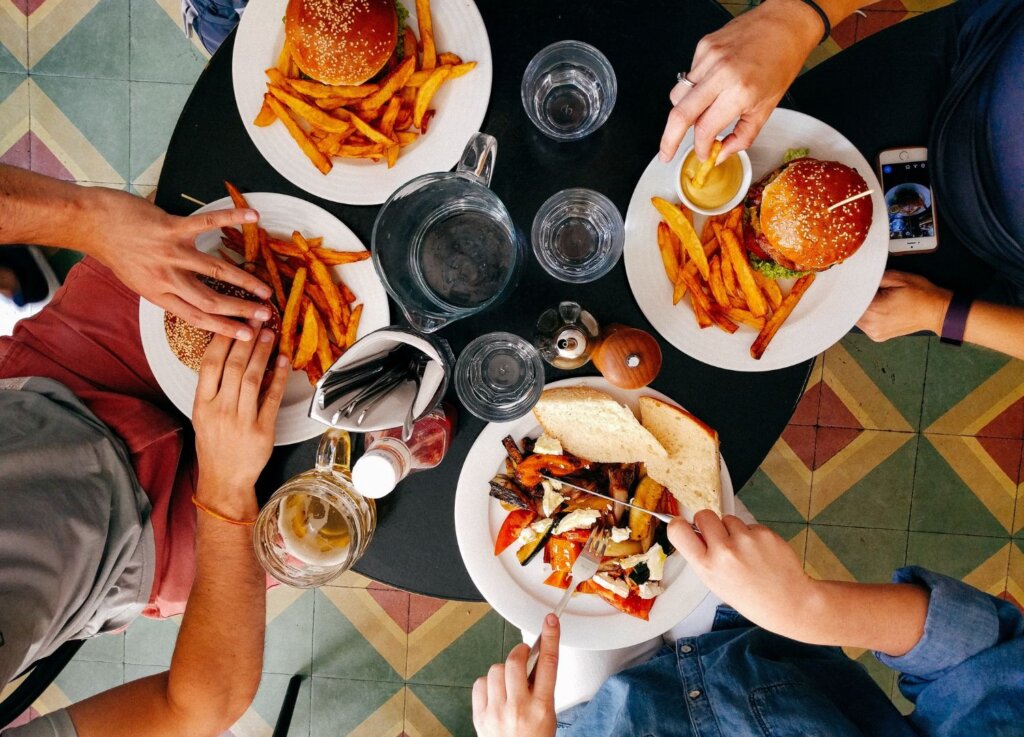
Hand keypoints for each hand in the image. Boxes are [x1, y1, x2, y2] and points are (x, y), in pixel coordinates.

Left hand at [85, 188, 272, 339]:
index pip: (197, 317)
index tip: (247, 335)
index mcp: (159, 294)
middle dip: (241, 310)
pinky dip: (231, 218)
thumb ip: (166, 289)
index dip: (225, 328)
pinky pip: (207, 223)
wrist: (92, 224)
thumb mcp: (138, 281)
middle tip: (265, 315)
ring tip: (265, 288)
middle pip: (211, 300)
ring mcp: (170, 253)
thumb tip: (192, 298)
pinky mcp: (171, 228)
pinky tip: (252, 217)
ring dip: (244, 280)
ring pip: (215, 270)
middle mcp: (166, 278)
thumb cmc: (116, 251)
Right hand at [192, 326, 288, 516]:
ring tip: (270, 334)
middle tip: (257, 319)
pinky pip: (272, 398)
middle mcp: (220, 410)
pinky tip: (284, 361)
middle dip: (246, 339)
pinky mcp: (262, 430)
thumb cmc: (214, 444)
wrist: (224, 479)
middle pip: (234, 366)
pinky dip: (279, 378)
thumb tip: (229, 354)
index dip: (223, 339)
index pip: (210, 364)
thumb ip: (213, 387)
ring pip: (253, 378)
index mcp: (202, 404)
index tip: (233, 321)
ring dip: (263, 353)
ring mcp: (242, 420)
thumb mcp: (203, 415)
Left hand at [473, 614, 558, 736]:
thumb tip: (535, 659)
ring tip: (509, 683)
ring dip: (503, 670)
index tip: (550, 621)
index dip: (550, 638)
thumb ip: (541, 687)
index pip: (548, 665)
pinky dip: (488, 683)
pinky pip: (480, 683)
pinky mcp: (480, 716)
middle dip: (519, 652)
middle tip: (523, 654)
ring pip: (495, 669)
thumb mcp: (547, 715)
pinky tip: (495, 693)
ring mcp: (497, 712)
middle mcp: (518, 708)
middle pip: (515, 661)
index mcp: (541, 708)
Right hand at [658, 0, 821, 161]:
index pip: (705, 129)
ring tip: (699, 113)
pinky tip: (712, 85)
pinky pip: (688, 77)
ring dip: (683, 112)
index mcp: (740, 91)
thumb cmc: (781, 62)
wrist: (785, 24)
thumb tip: (721, 153)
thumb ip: (742, 136)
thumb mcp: (767, 108)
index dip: (700, 147)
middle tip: (666, 153)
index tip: (702, 154)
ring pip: (678, 96)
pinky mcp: (703, 46)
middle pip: (680, 114)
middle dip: (669, 140)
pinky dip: (694, 89)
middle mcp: (721, 73)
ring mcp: (709, 57)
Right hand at [669, 511, 819, 638]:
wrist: (789, 602)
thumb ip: (703, 558)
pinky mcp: (764, 533)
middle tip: (718, 537)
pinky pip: (749, 525)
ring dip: (733, 530)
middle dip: (708, 522)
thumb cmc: (751, 597)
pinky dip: (752, 535)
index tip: (683, 525)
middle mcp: (724, 551)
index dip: (678, 524)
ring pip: (728, 519)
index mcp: (707, 567)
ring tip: (745, 551)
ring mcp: (745, 540)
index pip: (678, 531)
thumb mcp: (716, 584)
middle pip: (703, 515)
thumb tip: (694, 532)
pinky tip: (760, 553)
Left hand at [857, 270, 950, 340]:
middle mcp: (872, 325)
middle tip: (861, 288)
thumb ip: (874, 278)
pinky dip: (865, 316)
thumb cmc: (921, 295)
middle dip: (854, 299)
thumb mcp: (897, 277)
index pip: (849, 301)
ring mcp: (874, 333)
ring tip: (873, 298)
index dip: (848, 291)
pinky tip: (876, 308)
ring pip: (855, 318)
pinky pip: (863, 324)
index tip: (847, 284)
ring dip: (859, 308)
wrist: (937, 311)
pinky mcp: (877, 336)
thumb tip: (859, 279)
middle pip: (850, 310)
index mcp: (874, 310)